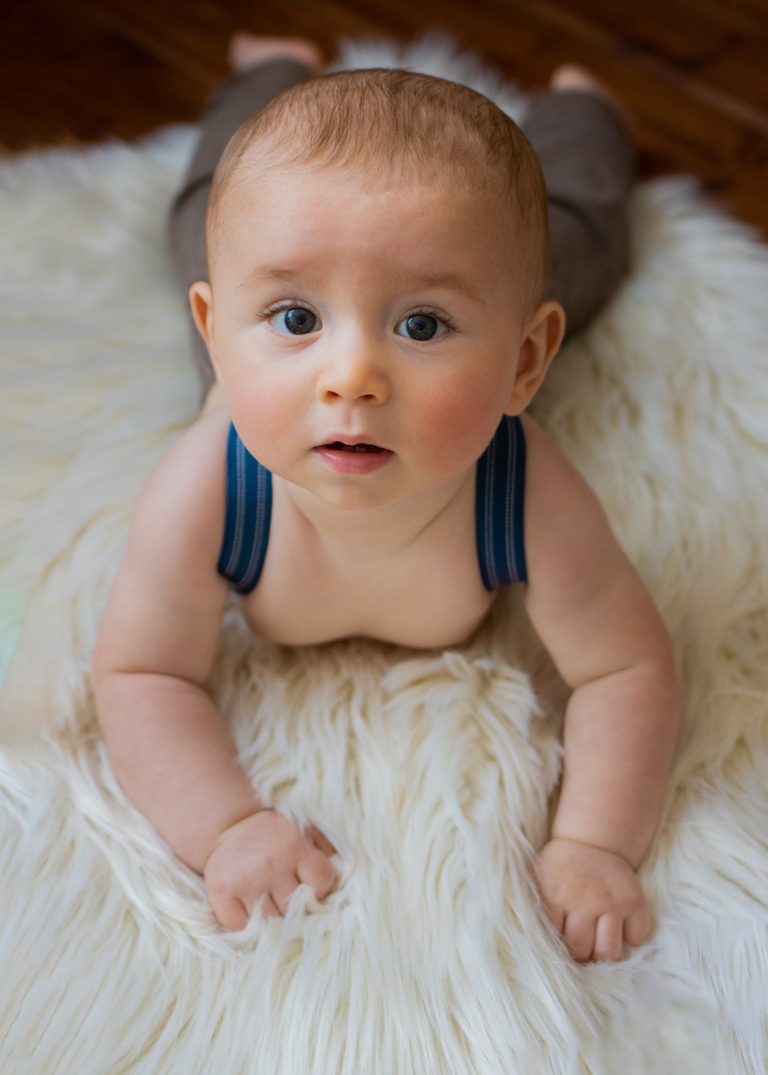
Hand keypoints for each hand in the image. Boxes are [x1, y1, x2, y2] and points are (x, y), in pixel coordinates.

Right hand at [203, 810, 336, 928]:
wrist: (228, 827)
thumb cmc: (274, 834)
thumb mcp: (304, 829)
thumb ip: (326, 849)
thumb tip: (344, 872)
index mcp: (294, 846)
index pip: (321, 881)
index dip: (320, 889)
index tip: (311, 887)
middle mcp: (270, 864)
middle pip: (297, 908)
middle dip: (297, 908)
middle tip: (290, 899)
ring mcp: (245, 880)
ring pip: (270, 922)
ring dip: (273, 919)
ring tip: (270, 903)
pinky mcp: (221, 893)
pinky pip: (241, 927)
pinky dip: (247, 926)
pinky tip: (249, 909)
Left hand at [533, 837, 652, 961]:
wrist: (591, 839)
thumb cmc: (560, 868)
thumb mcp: (539, 880)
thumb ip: (537, 910)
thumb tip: (533, 946)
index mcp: (556, 896)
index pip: (556, 942)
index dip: (558, 949)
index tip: (559, 945)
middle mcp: (586, 900)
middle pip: (582, 951)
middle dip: (580, 954)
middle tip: (579, 945)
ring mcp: (612, 902)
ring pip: (609, 952)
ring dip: (603, 953)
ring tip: (597, 942)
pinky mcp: (634, 900)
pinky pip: (638, 936)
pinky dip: (631, 938)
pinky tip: (620, 927)